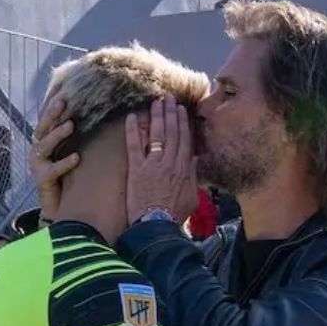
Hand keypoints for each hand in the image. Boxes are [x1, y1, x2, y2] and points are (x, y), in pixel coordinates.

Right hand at [28, 93, 78, 219]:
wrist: (58, 206)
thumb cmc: (66, 177)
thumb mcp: (69, 151)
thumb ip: (73, 135)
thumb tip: (87, 113)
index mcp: (43, 140)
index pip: (46, 117)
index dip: (51, 102)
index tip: (62, 86)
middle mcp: (37, 150)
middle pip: (42, 127)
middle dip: (51, 113)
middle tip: (63, 102)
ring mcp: (37, 164)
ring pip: (44, 145)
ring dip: (57, 134)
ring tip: (71, 125)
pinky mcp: (42, 179)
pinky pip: (53, 169)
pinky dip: (64, 162)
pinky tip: (76, 157)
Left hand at [125, 95, 198, 224]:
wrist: (157, 226)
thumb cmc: (174, 216)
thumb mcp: (191, 198)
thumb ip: (193, 177)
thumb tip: (194, 160)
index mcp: (183, 169)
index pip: (184, 140)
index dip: (182, 123)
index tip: (181, 110)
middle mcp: (170, 162)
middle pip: (171, 133)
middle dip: (170, 113)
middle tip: (168, 98)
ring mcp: (153, 164)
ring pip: (156, 135)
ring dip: (156, 116)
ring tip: (155, 101)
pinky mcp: (137, 169)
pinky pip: (134, 146)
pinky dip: (133, 130)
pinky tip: (132, 116)